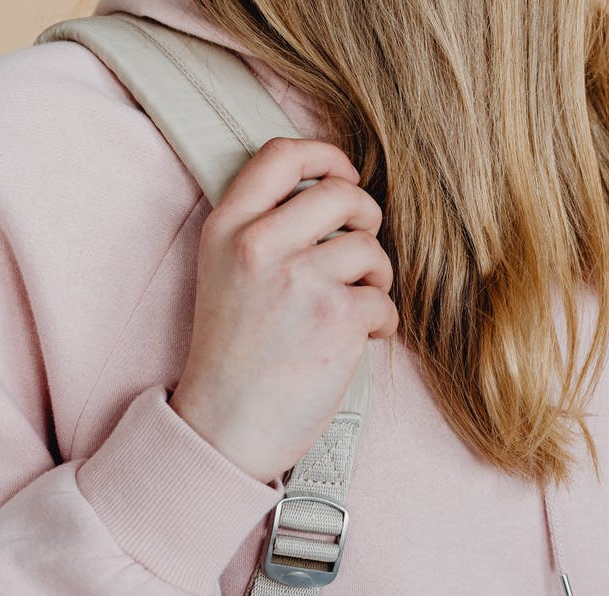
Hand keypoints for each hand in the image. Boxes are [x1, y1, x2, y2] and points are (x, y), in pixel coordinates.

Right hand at [168, 138, 397, 483]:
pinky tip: (360, 340)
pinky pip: (384, 301)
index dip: (324, 155)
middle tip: (361, 252)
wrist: (224, 427)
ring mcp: (299, 279)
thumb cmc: (233, 357)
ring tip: (357, 306)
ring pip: (370, 248)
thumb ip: (264, 230)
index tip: (343, 173)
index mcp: (226, 228)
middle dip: (365, 218)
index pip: (279, 154)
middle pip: (340, 193)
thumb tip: (332, 193)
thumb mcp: (224, 274)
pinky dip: (382, 323)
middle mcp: (259, 244)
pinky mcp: (336, 317)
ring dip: (376, 278)